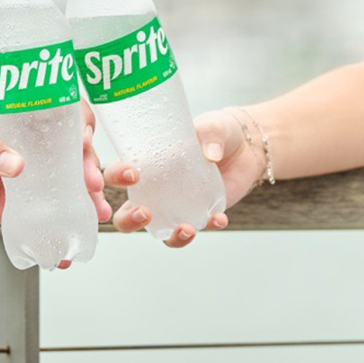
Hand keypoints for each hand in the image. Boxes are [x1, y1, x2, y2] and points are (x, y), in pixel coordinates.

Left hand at [0, 99, 111, 241]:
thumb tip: (16, 163)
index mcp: (12, 118)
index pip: (57, 113)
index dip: (78, 125)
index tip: (85, 141)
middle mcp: (22, 145)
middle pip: (68, 152)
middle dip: (87, 167)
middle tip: (92, 184)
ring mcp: (19, 176)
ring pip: (60, 185)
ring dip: (80, 199)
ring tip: (92, 214)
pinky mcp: (9, 205)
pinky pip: (40, 216)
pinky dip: (54, 229)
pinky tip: (64, 245)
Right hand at [103, 108, 262, 247]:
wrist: (246, 148)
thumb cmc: (217, 132)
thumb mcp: (212, 125)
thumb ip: (210, 134)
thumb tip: (211, 153)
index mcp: (146, 163)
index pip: (117, 173)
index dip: (116, 177)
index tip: (132, 174)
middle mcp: (154, 190)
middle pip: (125, 214)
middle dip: (129, 220)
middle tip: (145, 213)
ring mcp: (175, 206)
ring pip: (159, 232)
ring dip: (170, 237)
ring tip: (187, 229)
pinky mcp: (198, 215)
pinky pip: (196, 229)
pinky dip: (207, 227)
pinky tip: (219, 218)